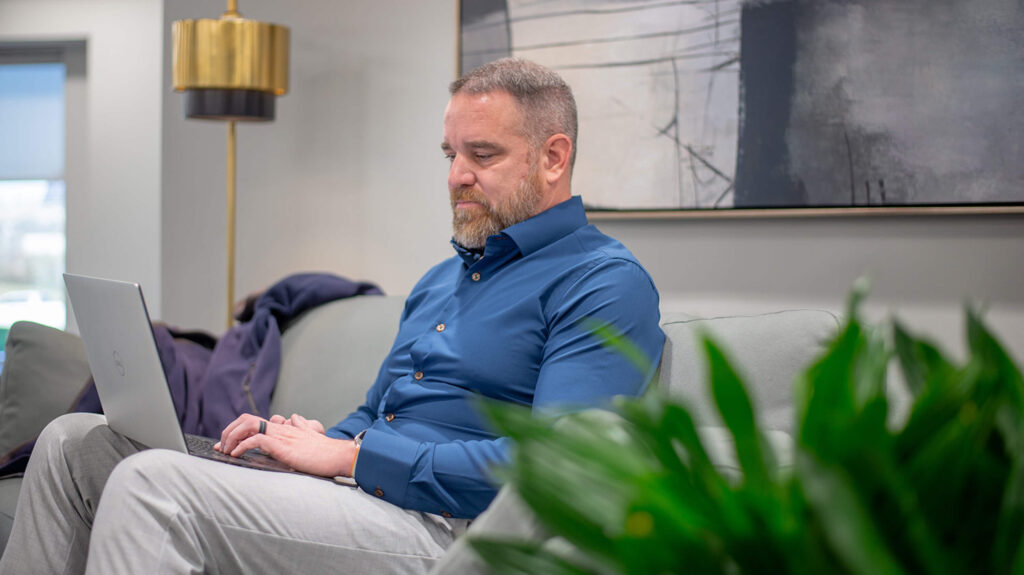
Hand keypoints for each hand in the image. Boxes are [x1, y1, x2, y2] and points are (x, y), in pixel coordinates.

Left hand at [214, 413, 354, 477]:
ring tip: (227, 451)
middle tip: (222, 447)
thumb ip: (300, 427)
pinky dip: (242, 446)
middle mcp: (280, 428)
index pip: (253, 421)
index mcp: (284, 428)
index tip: (226, 443)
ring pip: (248, 425)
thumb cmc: (325, 452)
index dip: (236, 430)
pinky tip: (237, 455)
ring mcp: (281, 435)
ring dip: (232, 438)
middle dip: (228, 432)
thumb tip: (295, 418)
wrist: (339, 456)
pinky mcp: (283, 446)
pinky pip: (256, 440)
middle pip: (245, 419)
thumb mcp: (309, 437)